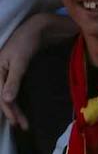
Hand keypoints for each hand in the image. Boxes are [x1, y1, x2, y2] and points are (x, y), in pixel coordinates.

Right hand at [0, 15, 54, 130]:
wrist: (39, 26)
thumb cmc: (28, 40)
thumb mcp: (20, 60)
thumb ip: (13, 80)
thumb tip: (6, 100)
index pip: (2, 97)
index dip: (10, 111)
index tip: (18, 123)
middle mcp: (1, 74)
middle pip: (4, 98)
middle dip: (13, 113)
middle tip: (24, 127)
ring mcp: (9, 73)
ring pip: (10, 95)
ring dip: (16, 109)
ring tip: (24, 121)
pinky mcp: (18, 71)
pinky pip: (16, 89)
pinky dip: (18, 99)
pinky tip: (22, 106)